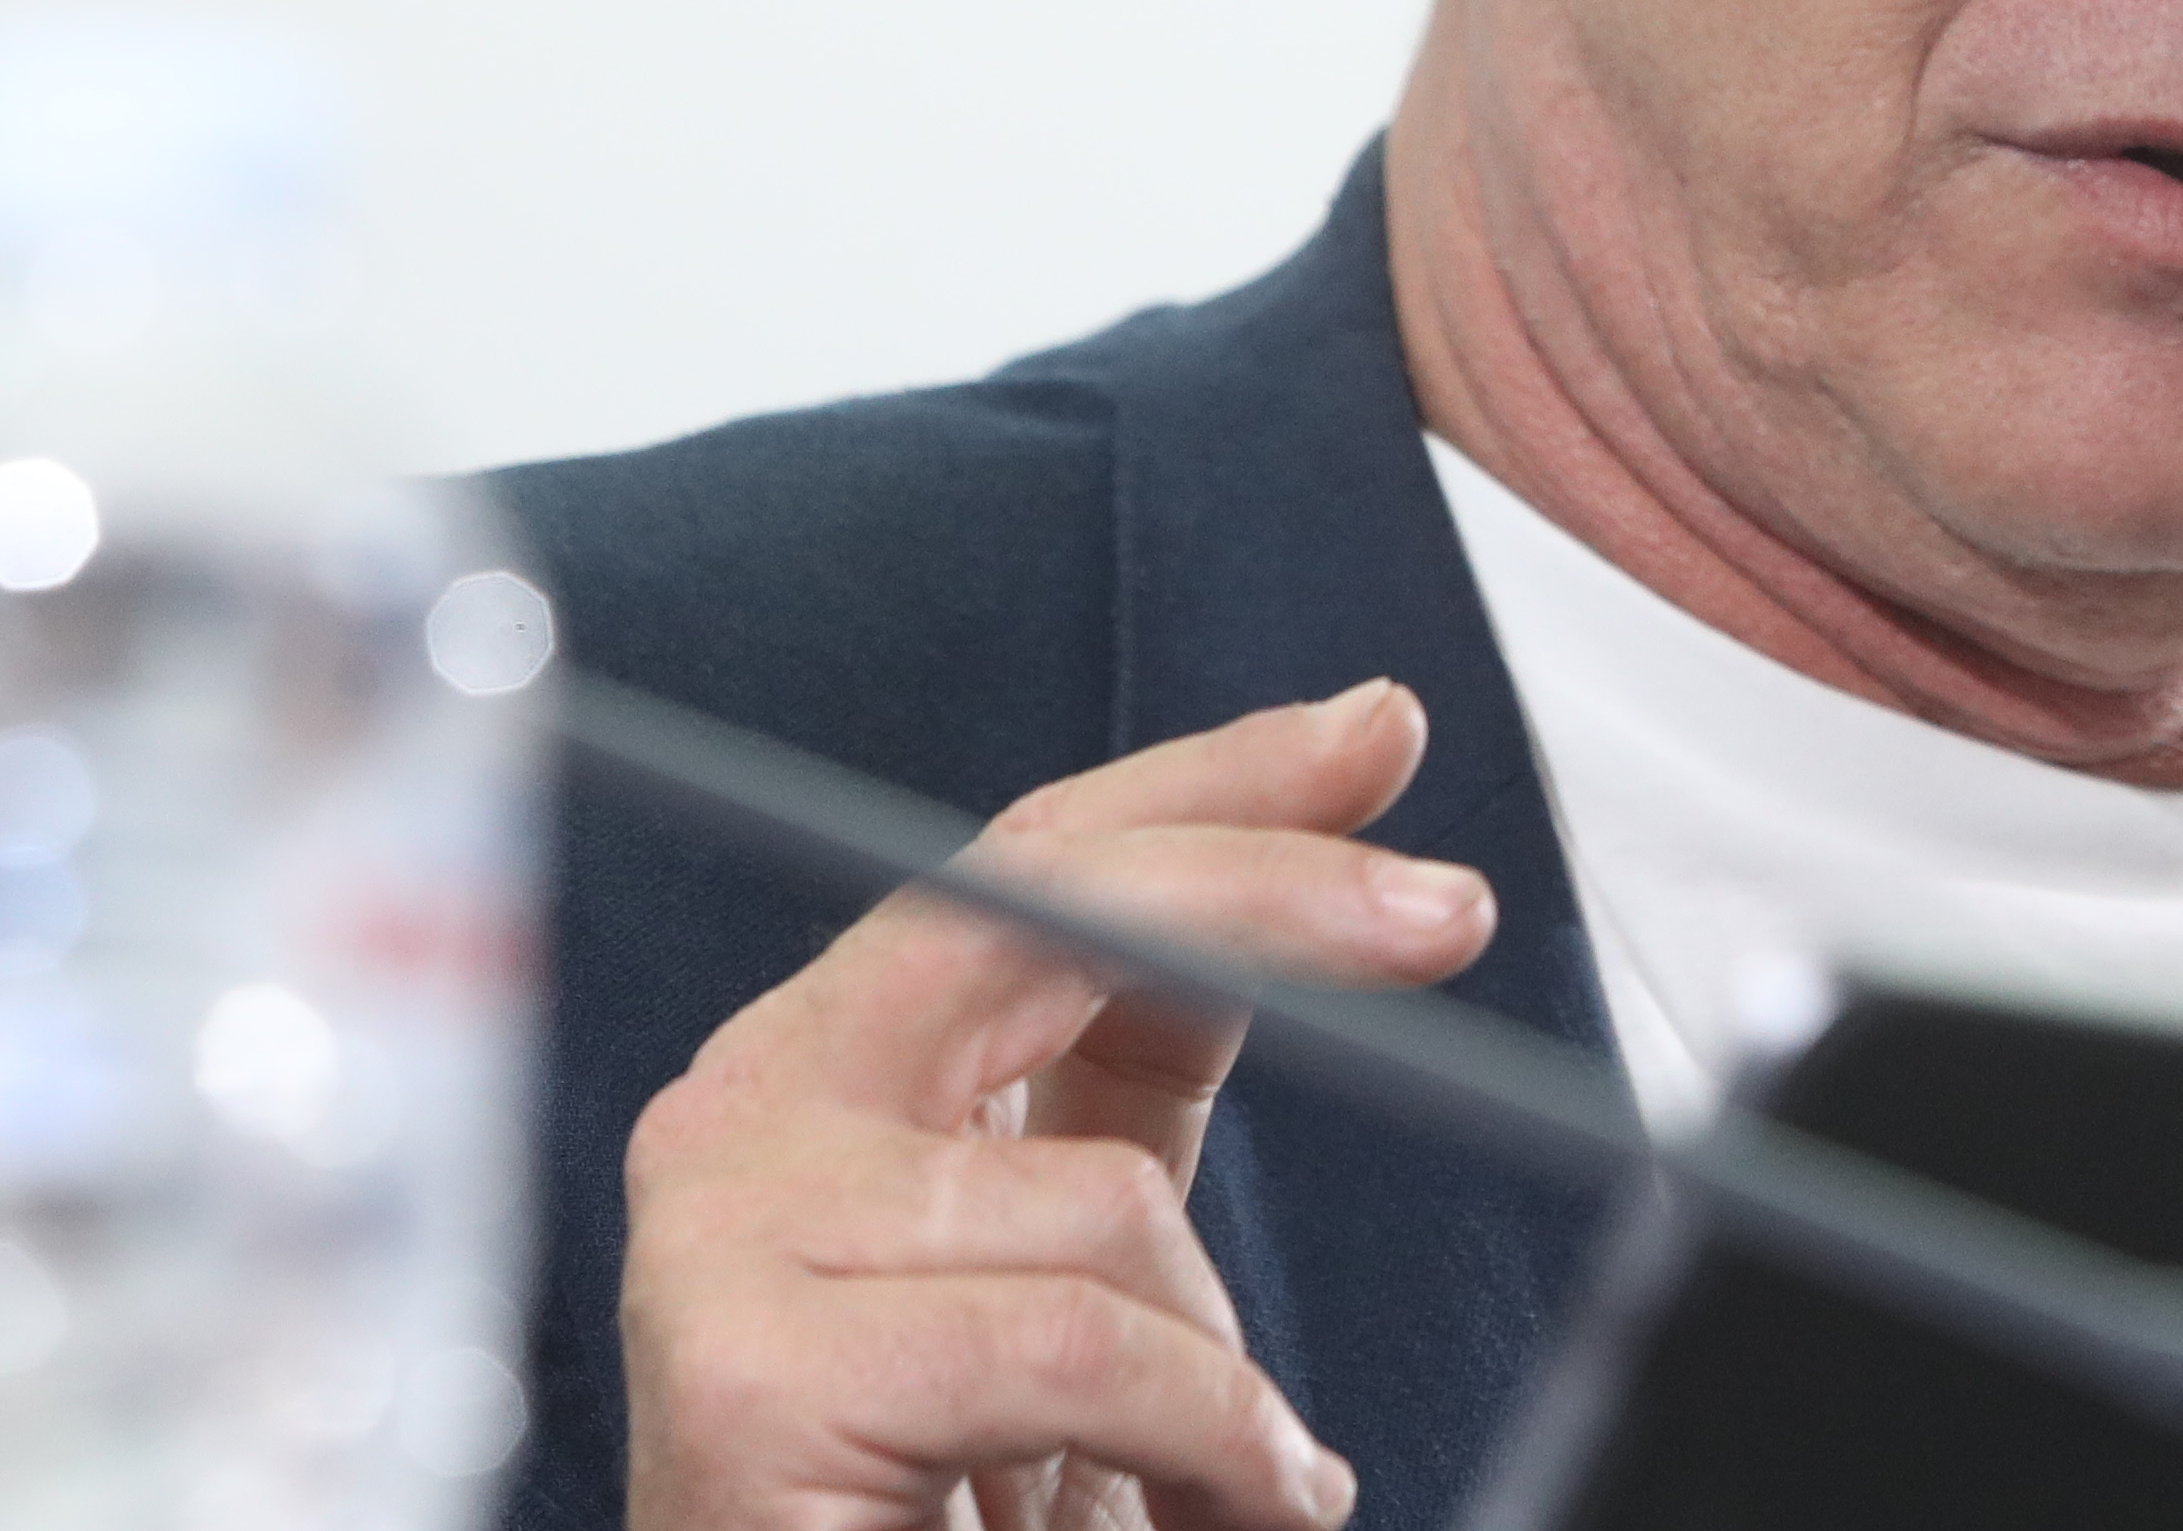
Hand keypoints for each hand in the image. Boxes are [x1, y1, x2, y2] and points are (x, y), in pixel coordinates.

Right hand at [620, 684, 1500, 1530]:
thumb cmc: (961, 1499)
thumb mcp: (1084, 1248)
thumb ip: (1152, 1064)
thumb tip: (1355, 872)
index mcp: (839, 1071)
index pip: (1033, 866)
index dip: (1216, 786)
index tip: (1375, 729)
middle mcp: (753, 1114)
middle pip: (1043, 913)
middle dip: (1270, 892)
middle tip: (1452, 914)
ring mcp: (729, 1233)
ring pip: (1106, 1199)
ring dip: (1222, 1366)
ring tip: (1232, 1486)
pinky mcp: (745, 1372)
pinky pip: (1080, 1345)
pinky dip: (1203, 1436)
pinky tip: (1222, 1510)